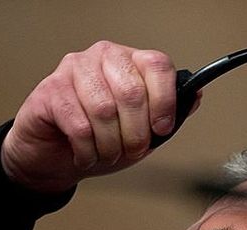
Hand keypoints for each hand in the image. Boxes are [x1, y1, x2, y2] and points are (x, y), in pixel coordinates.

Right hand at [0, 41, 191, 192]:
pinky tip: (86, 154)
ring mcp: (73, 69)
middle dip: (137, 132)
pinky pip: (79, 125)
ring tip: (107, 153)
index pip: (157, 65)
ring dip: (111, 144)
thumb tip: (195, 95)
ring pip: (104, 110)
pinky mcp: (50, 90)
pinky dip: (88, 150)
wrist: (55, 156)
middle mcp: (103, 57)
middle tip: (132, 150)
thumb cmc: (101, 139)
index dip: (165, 101)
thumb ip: (169, 113)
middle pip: (131, 92)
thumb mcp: (144, 129)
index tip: (162, 128)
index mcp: (130, 61)